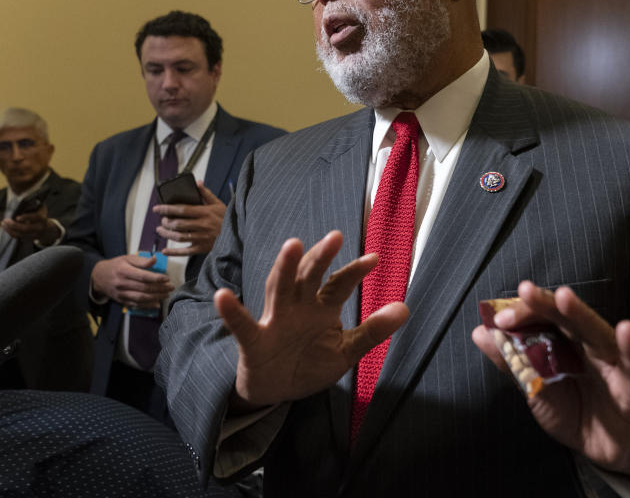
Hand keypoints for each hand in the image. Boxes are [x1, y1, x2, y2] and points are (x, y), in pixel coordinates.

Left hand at [0, 204, 59, 244]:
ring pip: (21, 234)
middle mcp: (40, 227)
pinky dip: (11, 232)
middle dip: (14, 225)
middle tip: (5, 220)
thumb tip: (20, 199)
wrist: (48, 229)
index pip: (36, 217)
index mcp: (42, 218)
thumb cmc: (40, 214)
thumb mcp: (39, 208)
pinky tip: (5, 227)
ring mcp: (35, 235)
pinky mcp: (29, 239)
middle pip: (26, 228)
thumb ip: (32, 204)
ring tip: (3, 223)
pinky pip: (19, 238)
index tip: (17, 217)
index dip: (27, 217)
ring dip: (10, 229)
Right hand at [91, 254, 173, 308]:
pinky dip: (148, 306)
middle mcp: (122, 283)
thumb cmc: (115, 266)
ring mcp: (121, 294)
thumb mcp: (126, 258)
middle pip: (144, 288)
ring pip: (141, 298)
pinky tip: (157, 304)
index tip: (167, 278)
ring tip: (166, 294)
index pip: (143, 276)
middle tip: (171, 287)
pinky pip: (136, 305)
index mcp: (123, 271)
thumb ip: (141, 260)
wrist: (98, 277)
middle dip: (160, 288)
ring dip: (156, 297)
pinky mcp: (121, 301)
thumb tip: (155, 259)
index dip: (156, 278)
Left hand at [154, 182, 225, 255]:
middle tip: (162, 220)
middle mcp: (202, 225)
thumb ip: (206, 194)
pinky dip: (173, 252)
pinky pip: (185, 251)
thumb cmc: (226, 219)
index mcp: (205, 212)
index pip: (182, 209)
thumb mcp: (219, 204)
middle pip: (178, 224)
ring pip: (179, 237)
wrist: (237, 236)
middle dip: (166, 222)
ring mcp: (202, 238)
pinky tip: (165, 251)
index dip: (167, 209)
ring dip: (166, 234)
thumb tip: (197, 183)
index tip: (157, 208)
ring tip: (160, 230)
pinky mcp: (202, 248)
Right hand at [214, 230, 408, 408]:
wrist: (276, 391)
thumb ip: (372, 330)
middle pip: (309, 276)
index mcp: (321, 307)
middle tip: (335, 237)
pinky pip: (242, 325)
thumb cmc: (310, 363)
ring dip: (284, 268)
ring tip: (292, 246)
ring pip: (279, 289)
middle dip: (321, 257)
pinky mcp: (254, 341)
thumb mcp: (346, 351)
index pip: (339, 284)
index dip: (355, 271)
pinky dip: (232, 312)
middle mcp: (297, 306)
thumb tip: (405, 308)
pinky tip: (224, 297)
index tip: (375, 259)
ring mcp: (274, 320)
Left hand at [472, 281, 629, 476]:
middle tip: (525, 290)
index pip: (542, 318)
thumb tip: (479, 332)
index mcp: (563, 341)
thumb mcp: (535, 387)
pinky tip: (625, 330)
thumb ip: (511, 361)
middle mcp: (587, 344)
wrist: (600, 449)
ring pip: (596, 332)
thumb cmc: (570, 410)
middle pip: (566, 318)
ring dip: (580, 314)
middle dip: (545, 303)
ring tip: (563, 297)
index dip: (522, 314)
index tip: (498, 317)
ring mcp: (611, 361)